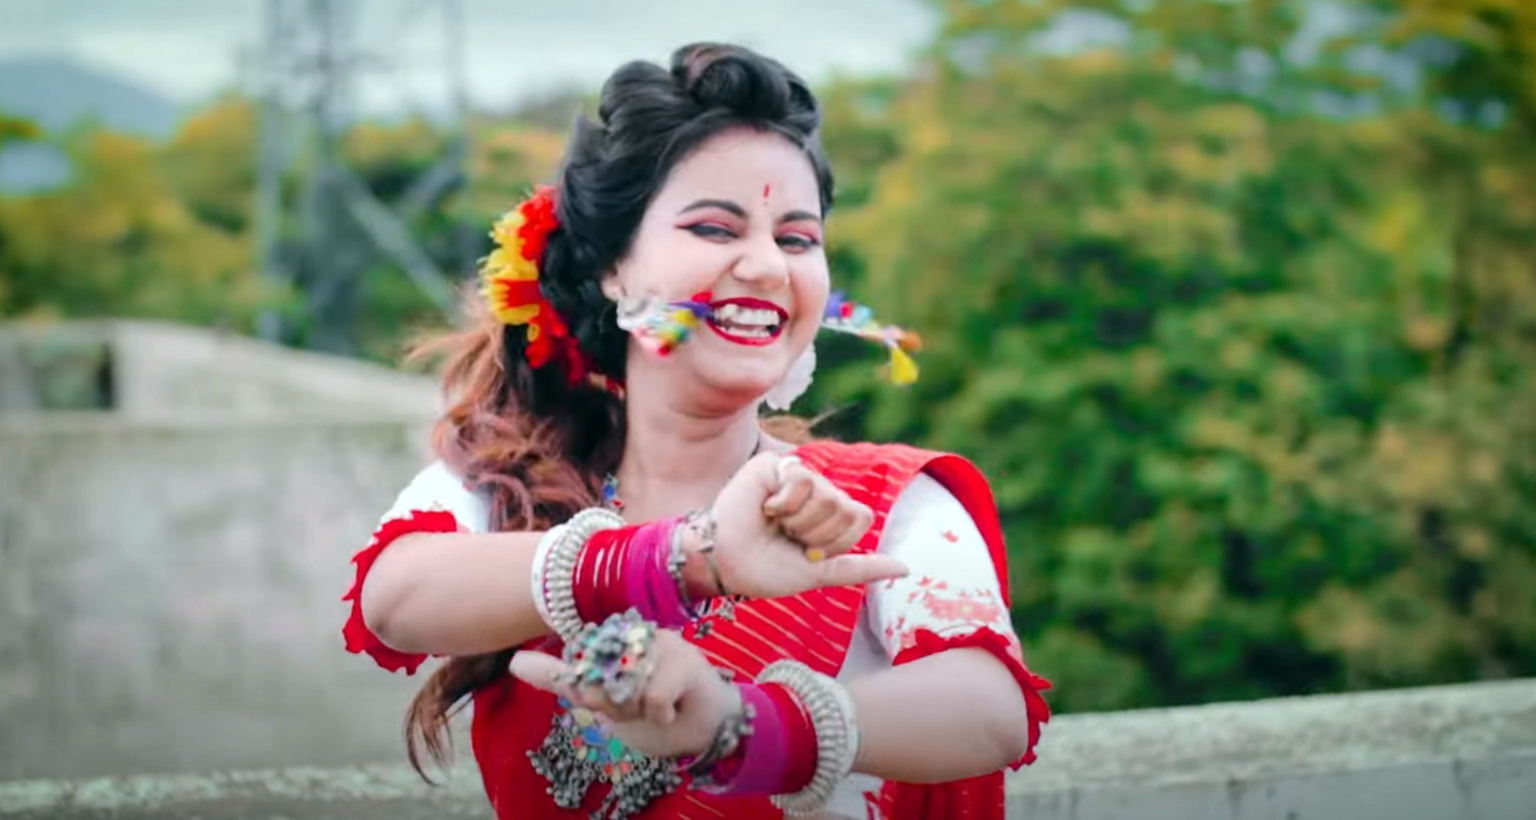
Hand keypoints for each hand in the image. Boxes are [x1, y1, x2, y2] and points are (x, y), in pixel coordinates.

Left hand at [508, 627, 735, 759]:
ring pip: (624, 688)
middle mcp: (635, 633)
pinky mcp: (686, 660)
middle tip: (639, 707)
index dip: (589, 691)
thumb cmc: (655, 708)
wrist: (705, 725)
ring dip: (637, 711)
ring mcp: (661, 642)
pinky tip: (674, 709)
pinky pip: (653, 696)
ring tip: (658, 707)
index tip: (613, 700)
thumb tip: (514, 660)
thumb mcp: (604, 699)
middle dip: (614, 706)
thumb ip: (565, 679)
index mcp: (613, 638)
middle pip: (596, 679)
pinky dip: (659, 714)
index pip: (578, 663)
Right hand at [696, 452, 906, 600]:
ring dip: (798, 521)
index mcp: (828, 512)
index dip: (837, 540)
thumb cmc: (766, 571)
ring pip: (826, 494)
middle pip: (845, 507)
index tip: (807, 551)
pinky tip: (764, 507)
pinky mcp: (773, 466)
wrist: (726, 565)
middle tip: (786, 537)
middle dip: (815, 533)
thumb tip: (906, 568)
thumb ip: (860, 568)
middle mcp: (815, 490)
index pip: (860, 516)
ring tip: (773, 524)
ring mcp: (795, 475)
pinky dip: (784, 503)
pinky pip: (802, 478)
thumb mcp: (820, 573)